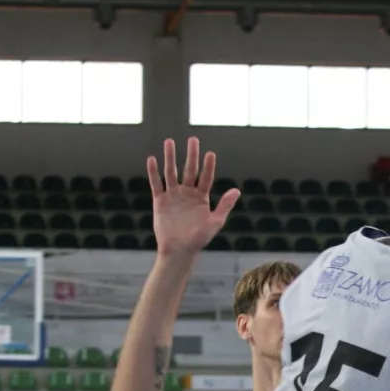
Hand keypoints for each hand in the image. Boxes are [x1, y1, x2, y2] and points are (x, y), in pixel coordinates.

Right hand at [147, 137, 240, 256]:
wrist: (179, 251)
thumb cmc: (199, 239)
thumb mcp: (215, 222)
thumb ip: (225, 206)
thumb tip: (237, 190)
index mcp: (202, 197)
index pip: (206, 177)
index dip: (208, 166)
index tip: (210, 154)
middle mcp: (187, 193)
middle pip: (190, 170)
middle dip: (191, 155)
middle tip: (193, 140)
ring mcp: (173, 196)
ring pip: (171, 172)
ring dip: (170, 157)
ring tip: (169, 141)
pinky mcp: (160, 201)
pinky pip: (156, 183)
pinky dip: (154, 171)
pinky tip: (153, 159)